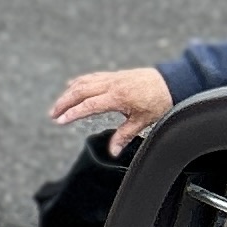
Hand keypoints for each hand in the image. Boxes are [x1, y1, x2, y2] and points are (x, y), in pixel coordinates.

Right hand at [47, 65, 171, 154]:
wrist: (173, 81)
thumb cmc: (161, 100)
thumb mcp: (143, 121)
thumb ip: (124, 135)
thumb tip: (113, 151)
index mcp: (117, 97)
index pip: (88, 105)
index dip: (72, 113)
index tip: (60, 120)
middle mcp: (112, 85)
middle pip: (80, 91)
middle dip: (63, 102)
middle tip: (52, 114)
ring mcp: (112, 78)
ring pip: (83, 82)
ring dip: (68, 92)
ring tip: (58, 103)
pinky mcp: (115, 75)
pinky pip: (92, 77)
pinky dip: (79, 82)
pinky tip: (72, 85)